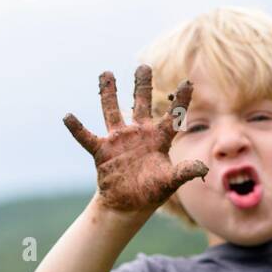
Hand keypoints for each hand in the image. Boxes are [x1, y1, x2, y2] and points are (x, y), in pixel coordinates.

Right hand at [62, 65, 207, 213]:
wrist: (128, 205)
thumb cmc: (151, 191)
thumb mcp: (170, 182)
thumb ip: (185, 172)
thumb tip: (203, 167)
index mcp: (158, 140)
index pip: (172, 117)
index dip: (181, 101)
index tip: (188, 82)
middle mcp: (138, 134)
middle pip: (140, 105)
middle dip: (141, 86)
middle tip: (143, 66)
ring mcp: (118, 140)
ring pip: (112, 112)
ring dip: (109, 93)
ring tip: (106, 73)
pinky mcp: (102, 151)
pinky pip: (87, 137)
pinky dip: (77, 128)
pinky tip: (68, 116)